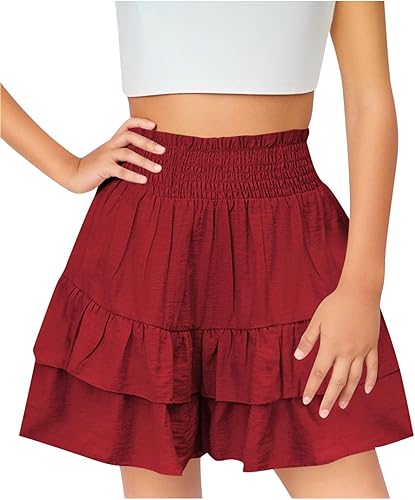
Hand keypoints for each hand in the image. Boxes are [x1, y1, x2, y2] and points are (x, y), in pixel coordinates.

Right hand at [65, 117, 165, 193]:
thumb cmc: (96, 168)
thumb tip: (147, 160)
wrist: (74, 174)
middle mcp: (110, 145)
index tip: (155, 125)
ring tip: (158, 169)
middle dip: (148, 143)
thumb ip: (125, 156)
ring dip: (145, 161)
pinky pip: (120, 171)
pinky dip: (133, 175)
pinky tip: (144, 180)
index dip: (140, 122)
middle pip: (130, 137)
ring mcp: (106, 156)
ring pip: (128, 154)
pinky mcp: (103, 168)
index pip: (127, 125)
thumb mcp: (111, 157)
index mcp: (113, 141)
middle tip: (163, 151)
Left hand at [293, 284, 380, 417]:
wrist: (360, 292)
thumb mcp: (316, 319)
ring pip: (355, 378)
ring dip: (348, 394)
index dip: (312, 388)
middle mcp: (347, 352)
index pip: (319, 373)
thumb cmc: (335, 304)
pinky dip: (370, 380)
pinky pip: (372, 367)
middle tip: (323, 413)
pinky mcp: (372, 346)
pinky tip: (366, 390)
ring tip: (341, 406)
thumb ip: (308, 340)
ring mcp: (362, 351)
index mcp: (331, 346)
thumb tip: (297, 357)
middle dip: (329, 398)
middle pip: (337, 381)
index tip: (306, 400)